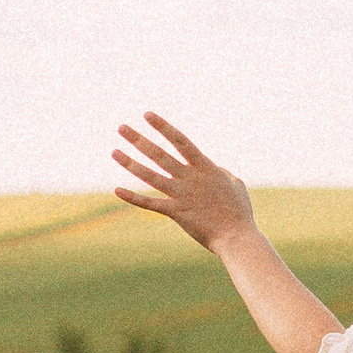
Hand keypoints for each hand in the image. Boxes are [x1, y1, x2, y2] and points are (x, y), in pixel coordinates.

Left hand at [112, 112, 253, 253]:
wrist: (237, 237)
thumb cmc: (239, 211)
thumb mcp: (236, 184)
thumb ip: (221, 171)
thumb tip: (214, 167)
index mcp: (205, 167)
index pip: (180, 141)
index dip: (163, 127)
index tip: (147, 115)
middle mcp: (190, 178)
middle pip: (159, 154)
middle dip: (139, 139)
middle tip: (121, 127)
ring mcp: (181, 195)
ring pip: (150, 176)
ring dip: (130, 163)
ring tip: (113, 152)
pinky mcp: (176, 212)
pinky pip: (150, 203)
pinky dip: (133, 197)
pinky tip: (117, 190)